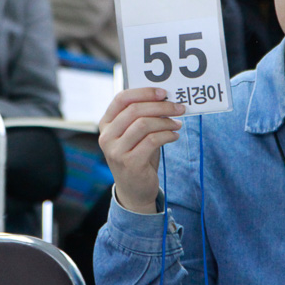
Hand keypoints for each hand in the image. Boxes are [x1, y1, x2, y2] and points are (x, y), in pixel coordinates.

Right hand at [97, 88, 184, 213]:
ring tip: (177, 124)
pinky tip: (174, 136)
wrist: (134, 191)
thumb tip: (165, 99)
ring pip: (144, 124)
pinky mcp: (129, 163)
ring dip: (165, 121)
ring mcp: (116, 151)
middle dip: (160, 106)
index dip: (143, 92)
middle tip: (178, 107)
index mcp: (106, 124)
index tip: (163, 92)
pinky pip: (152, 140)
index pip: (121, 99)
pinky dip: (167, 135)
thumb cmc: (137, 157)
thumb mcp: (135, 136)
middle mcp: (107, 136)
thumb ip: (143, 118)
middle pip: (134, 110)